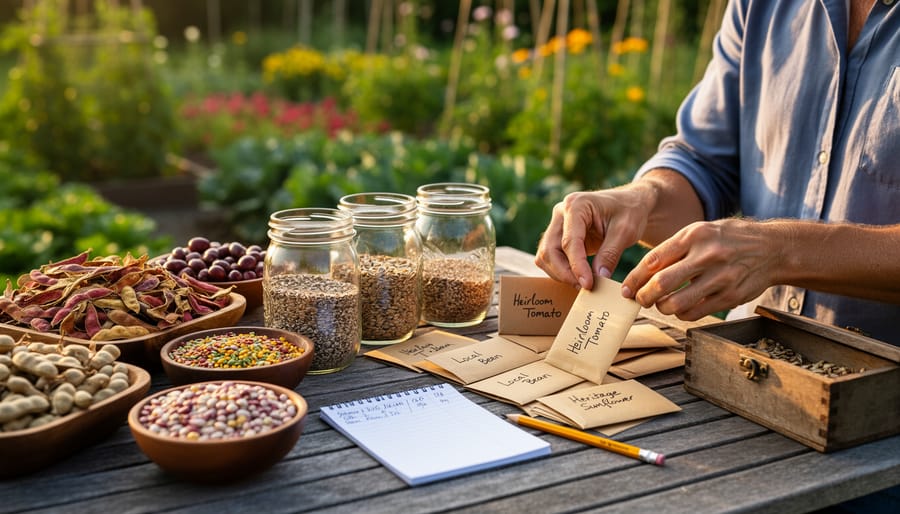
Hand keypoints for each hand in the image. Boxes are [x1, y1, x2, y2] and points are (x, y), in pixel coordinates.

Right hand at [534, 186, 651, 289]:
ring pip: (546, 255)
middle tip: (584, 288)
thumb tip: (598, 277)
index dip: (577, 266)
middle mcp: (561, 213)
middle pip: (550, 249)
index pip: (569, 241)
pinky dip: (561, 270)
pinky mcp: (558, 236)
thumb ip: (610, 253)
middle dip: (564, 272)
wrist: (629, 204)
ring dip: (560, 273)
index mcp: (576, 205)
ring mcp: (557, 224)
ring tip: (583, 284)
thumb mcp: (626, 231)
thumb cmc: (629, 212)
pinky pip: (551, 257)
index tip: (588, 285)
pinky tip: (578, 277)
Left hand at [622, 218, 784, 319]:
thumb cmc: (729, 239)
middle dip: (644, 296)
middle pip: (662, 283)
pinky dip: (682, 314)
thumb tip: (643, 272)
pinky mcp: (730, 296)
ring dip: (662, 307)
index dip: (634, 278)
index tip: (626, 288)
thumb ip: (674, 248)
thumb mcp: (701, 231)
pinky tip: (681, 308)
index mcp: (694, 235)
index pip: (654, 259)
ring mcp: (720, 277)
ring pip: (677, 303)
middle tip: (639, 300)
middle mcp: (707, 255)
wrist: (772, 248)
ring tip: (661, 304)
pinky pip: (695, 313)